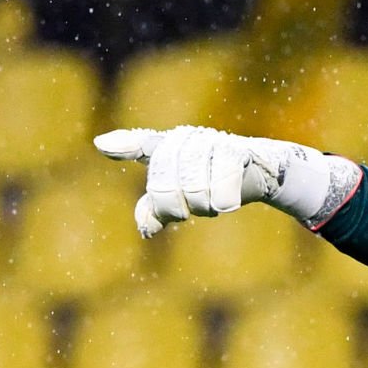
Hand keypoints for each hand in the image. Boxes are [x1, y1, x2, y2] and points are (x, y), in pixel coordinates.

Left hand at [93, 125, 355, 238]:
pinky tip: (227, 203)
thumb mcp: (186, 198)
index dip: (124, 146)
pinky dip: (222, 203)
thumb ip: (158, 211)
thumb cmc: (217, 181)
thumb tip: (146, 229)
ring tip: (214, 203)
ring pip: (192, 191)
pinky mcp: (235, 150)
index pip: (145, 147)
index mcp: (170, 147)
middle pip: (164, 187)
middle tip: (188, 213)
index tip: (100, 146)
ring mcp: (210, 142)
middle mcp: (187, 138)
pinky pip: (218, 189)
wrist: (266, 171)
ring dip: (204, 208)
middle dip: (175, 208)